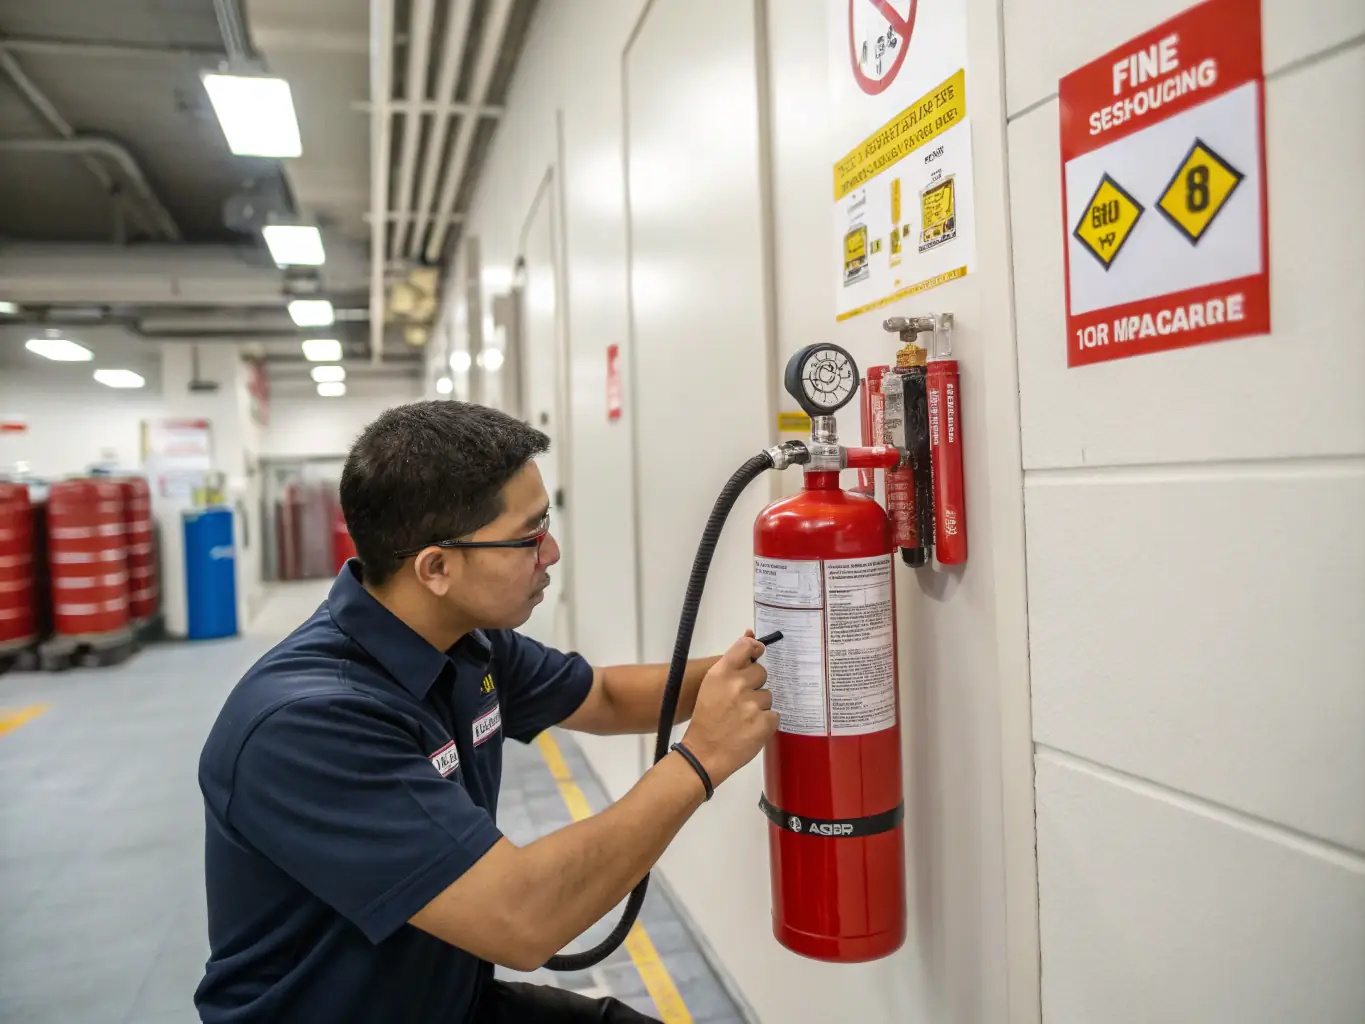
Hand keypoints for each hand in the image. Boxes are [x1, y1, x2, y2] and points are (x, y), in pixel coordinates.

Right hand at [678, 630, 776, 787]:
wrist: (703, 755)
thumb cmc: (706, 721)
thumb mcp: (710, 688)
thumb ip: (731, 666)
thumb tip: (751, 637)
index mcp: (720, 674)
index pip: (744, 647)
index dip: (754, 648)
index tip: (757, 651)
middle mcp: (737, 685)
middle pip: (762, 672)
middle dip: (755, 685)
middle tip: (741, 701)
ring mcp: (752, 704)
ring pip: (768, 696)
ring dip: (760, 706)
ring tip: (743, 719)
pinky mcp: (764, 722)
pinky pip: (774, 715)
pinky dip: (765, 723)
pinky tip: (750, 729)